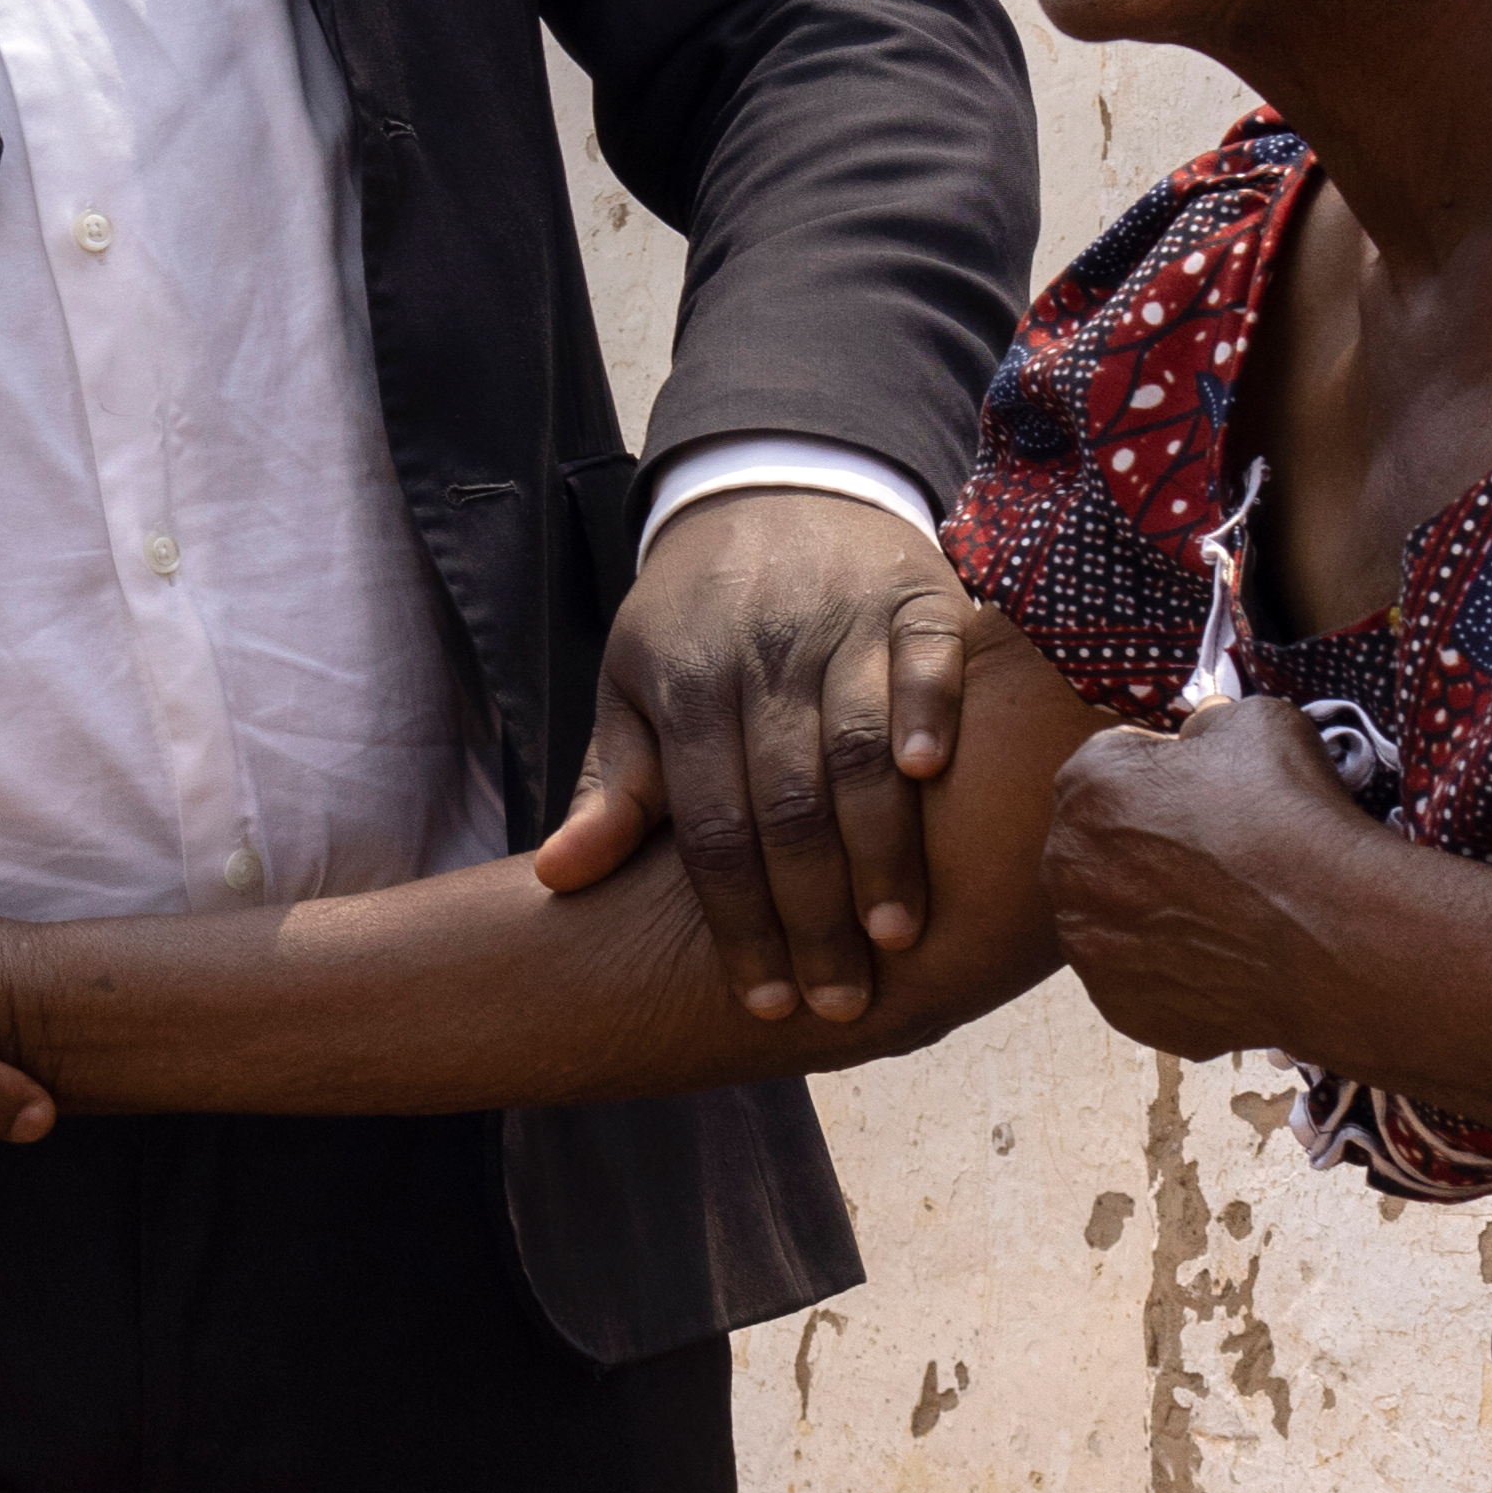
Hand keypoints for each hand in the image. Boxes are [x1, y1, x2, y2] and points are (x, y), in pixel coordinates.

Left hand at [532, 491, 972, 1022]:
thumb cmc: (693, 618)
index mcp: (684, 691)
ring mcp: (838, 624)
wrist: (769, 488)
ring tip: (897, 934)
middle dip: (813, 913)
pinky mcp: (911, 595)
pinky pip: (925, 656)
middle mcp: (760, 659)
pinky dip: (929, 709)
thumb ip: (613, 790)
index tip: (763, 1004)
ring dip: (880, 843)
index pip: (710, 829)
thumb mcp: (632, 689)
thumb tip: (558, 881)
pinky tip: (933, 776)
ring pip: (857, 744)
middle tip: (840, 1002)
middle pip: (788, 804)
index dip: (737, 922)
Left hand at [1043, 693, 1387, 1059]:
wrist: (1333, 937)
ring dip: (1153, 909)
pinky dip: (1171, 967)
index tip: (1208, 792)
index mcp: (1089, 783)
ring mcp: (1089, 945)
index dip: (1165, 773)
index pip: (1115, 764)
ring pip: (1114, 914)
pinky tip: (1224, 957)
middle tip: (1218, 856)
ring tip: (1225, 911)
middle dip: (1147, 843)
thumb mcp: (1259, 723)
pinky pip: (1137, 976)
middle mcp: (1068, 865)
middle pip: (1102, 843)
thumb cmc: (1294, 821)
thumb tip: (1202, 736)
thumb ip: (1210, 724)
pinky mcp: (1118, 1006)